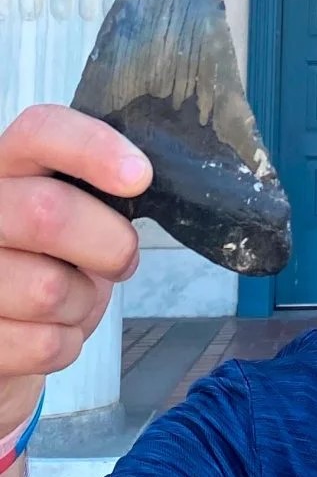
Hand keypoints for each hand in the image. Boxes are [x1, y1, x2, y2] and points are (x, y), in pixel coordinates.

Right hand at [0, 104, 151, 436]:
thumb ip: (98, 193)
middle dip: (109, 244)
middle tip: (121, 259)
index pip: (40, 132)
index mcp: (7, 168)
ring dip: (83, 304)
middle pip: (48, 212)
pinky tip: (50, 330)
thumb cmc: (49, 262)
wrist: (5, 331)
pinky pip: (46, 344)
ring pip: (50, 289)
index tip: (140, 177)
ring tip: (70, 299)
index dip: (93, 148)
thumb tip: (142, 182)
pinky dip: (67, 343)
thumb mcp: (76, 214)